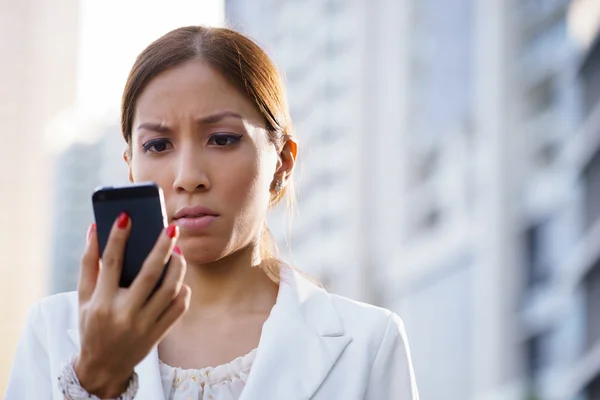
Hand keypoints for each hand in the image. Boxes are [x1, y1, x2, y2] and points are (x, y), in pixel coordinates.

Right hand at [74, 213, 189, 397]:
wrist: (103, 366)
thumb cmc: (92, 324)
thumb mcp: (84, 298)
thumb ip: (89, 263)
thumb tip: (94, 229)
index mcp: (101, 303)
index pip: (111, 263)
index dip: (118, 237)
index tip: (126, 216)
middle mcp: (124, 314)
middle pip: (149, 274)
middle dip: (162, 248)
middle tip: (172, 228)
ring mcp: (144, 325)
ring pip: (169, 290)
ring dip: (178, 267)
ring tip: (178, 252)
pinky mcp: (159, 334)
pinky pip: (178, 308)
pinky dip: (182, 291)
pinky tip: (179, 279)